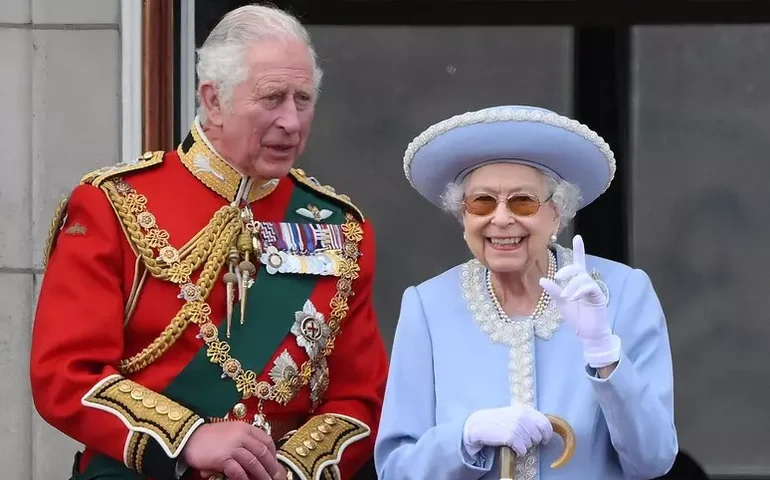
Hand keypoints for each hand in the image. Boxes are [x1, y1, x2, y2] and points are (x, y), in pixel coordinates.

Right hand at [182, 422, 286, 479]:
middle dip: (272, 467)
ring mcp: (232, 446)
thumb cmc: (209, 437)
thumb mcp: (231, 432)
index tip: (276, 464)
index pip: (266, 440)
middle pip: (263, 452)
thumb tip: (259, 458)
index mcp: (245, 427)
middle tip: (278, 477)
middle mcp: (241, 435)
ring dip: (262, 475)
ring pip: (254, 462)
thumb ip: (244, 441)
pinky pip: (238, 471)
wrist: (189, 437)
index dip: (274, 454)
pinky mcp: (223, 457)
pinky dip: (245, 479)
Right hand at [462, 402, 552, 456]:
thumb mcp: (514, 413)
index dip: (547, 434)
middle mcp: (522, 417)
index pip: (545, 423)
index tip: (545, 439)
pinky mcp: (511, 437)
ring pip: (530, 444)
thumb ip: (528, 418)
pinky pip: (523, 450)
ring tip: (514, 440)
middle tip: (523, 440)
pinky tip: (511, 446)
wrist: (479, 424)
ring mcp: (517, 427)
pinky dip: (518, 451)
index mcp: (525, 410)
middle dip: (533, 441)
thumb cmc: (497, 420)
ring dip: (524, 446)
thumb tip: (544, 429)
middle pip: (538, 436)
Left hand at [540, 235, 619, 367]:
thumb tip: (542, 279)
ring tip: (566, 297)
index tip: (578, 237)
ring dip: (572, 286)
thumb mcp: (561, 302)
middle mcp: (586, 282)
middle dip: (568, 269)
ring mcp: (593, 289)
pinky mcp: (598, 297)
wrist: (587, 333)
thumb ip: (554, 291)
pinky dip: (579, 291)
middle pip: (579, 268)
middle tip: (558, 276)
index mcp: (577, 282)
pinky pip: (589, 288)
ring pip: (583, 278)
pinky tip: (572, 297)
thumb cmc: (576, 316)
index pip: (578, 263)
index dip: (578, 250)